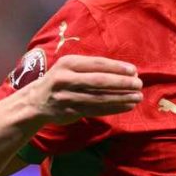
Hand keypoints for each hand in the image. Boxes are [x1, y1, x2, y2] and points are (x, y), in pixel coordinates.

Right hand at [25, 55, 142, 124]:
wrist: (36, 101)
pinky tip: (126, 106)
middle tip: (139, 84)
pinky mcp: (70, 111)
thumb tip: (122, 70)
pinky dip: (113, 108)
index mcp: (68, 63)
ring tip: (137, 97)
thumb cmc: (59, 80)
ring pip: (100, 98)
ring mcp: (68, 96)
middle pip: (99, 81)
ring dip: (121, 98)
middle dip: (122, 83)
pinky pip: (96, 110)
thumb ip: (90, 67)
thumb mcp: (69, 67)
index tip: (133, 70)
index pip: (97, 64)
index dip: (117, 67)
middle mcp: (66, 79)